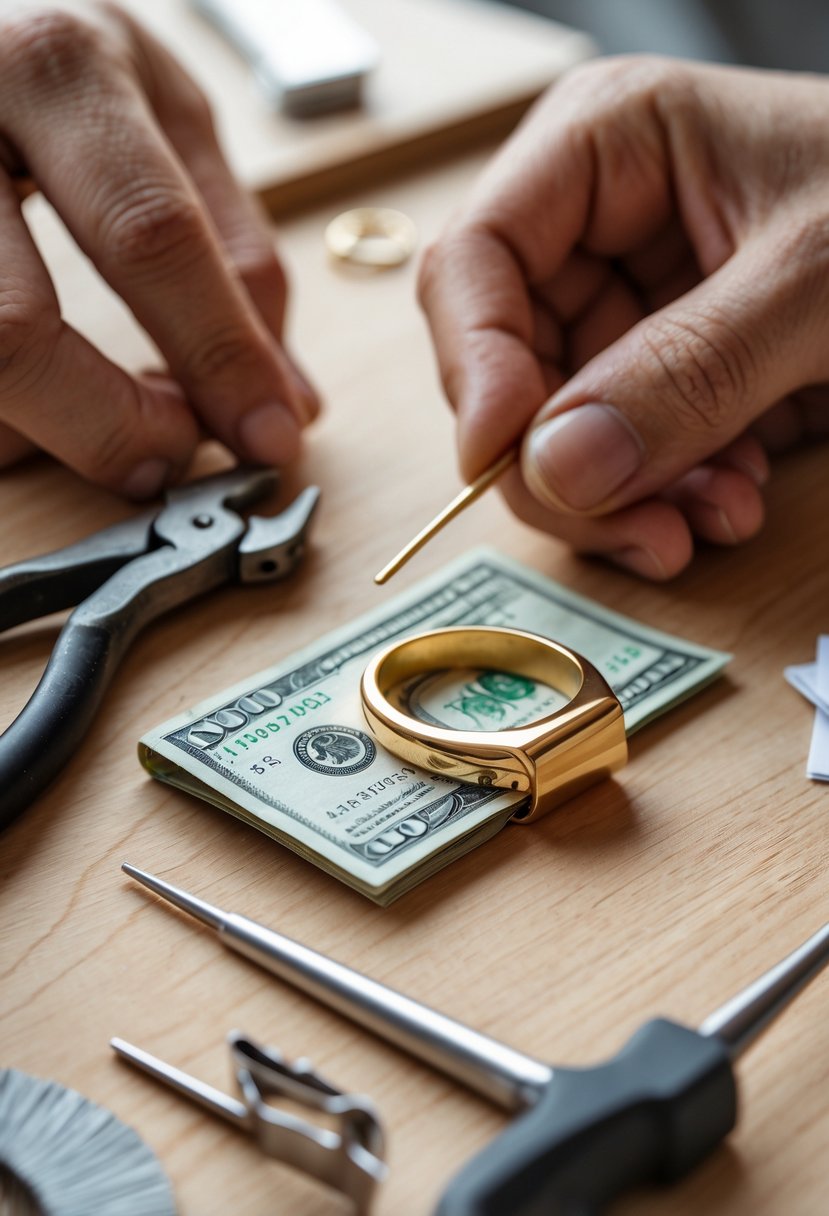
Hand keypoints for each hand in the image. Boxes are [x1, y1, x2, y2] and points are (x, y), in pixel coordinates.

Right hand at [0, 1, 318, 496]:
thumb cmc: (54, 67)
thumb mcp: (164, 114)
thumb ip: (233, 248)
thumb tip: (286, 395)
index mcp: (58, 73)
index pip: (148, 237)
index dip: (216, 356)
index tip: (267, 435)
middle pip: (13, 330)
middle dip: (111, 423)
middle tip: (169, 454)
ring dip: (46, 434)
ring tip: (103, 417)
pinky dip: (10, 420)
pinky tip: (44, 398)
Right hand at [419, 57, 828, 577]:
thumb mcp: (815, 283)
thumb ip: (686, 373)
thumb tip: (555, 468)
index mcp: (607, 145)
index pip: (475, 261)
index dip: (477, 368)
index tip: (507, 460)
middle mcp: (597, 226)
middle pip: (510, 364)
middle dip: (565, 465)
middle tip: (635, 531)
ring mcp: (630, 302)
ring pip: (562, 428)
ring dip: (626, 498)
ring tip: (712, 521)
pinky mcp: (667, 367)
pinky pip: (624, 451)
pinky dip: (669, 495)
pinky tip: (732, 500)